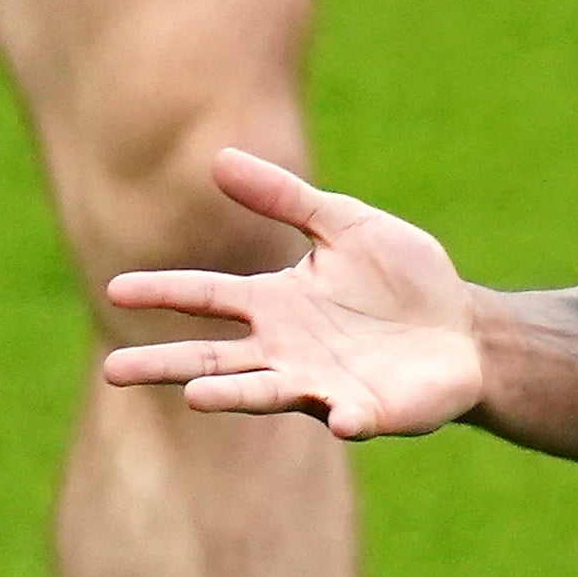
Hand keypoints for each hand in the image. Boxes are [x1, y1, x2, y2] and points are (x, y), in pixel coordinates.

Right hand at [100, 149, 487, 438]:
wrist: (464, 330)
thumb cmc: (401, 279)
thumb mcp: (344, 225)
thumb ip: (286, 199)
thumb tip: (218, 158)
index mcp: (275, 303)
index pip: (207, 296)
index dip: (163, 292)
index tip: (115, 290)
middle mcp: (286, 350)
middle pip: (214, 359)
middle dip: (166, 365)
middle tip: (113, 371)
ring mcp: (323, 385)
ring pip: (266, 393)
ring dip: (231, 395)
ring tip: (194, 396)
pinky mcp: (369, 411)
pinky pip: (351, 416)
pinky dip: (345, 418)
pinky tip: (340, 418)